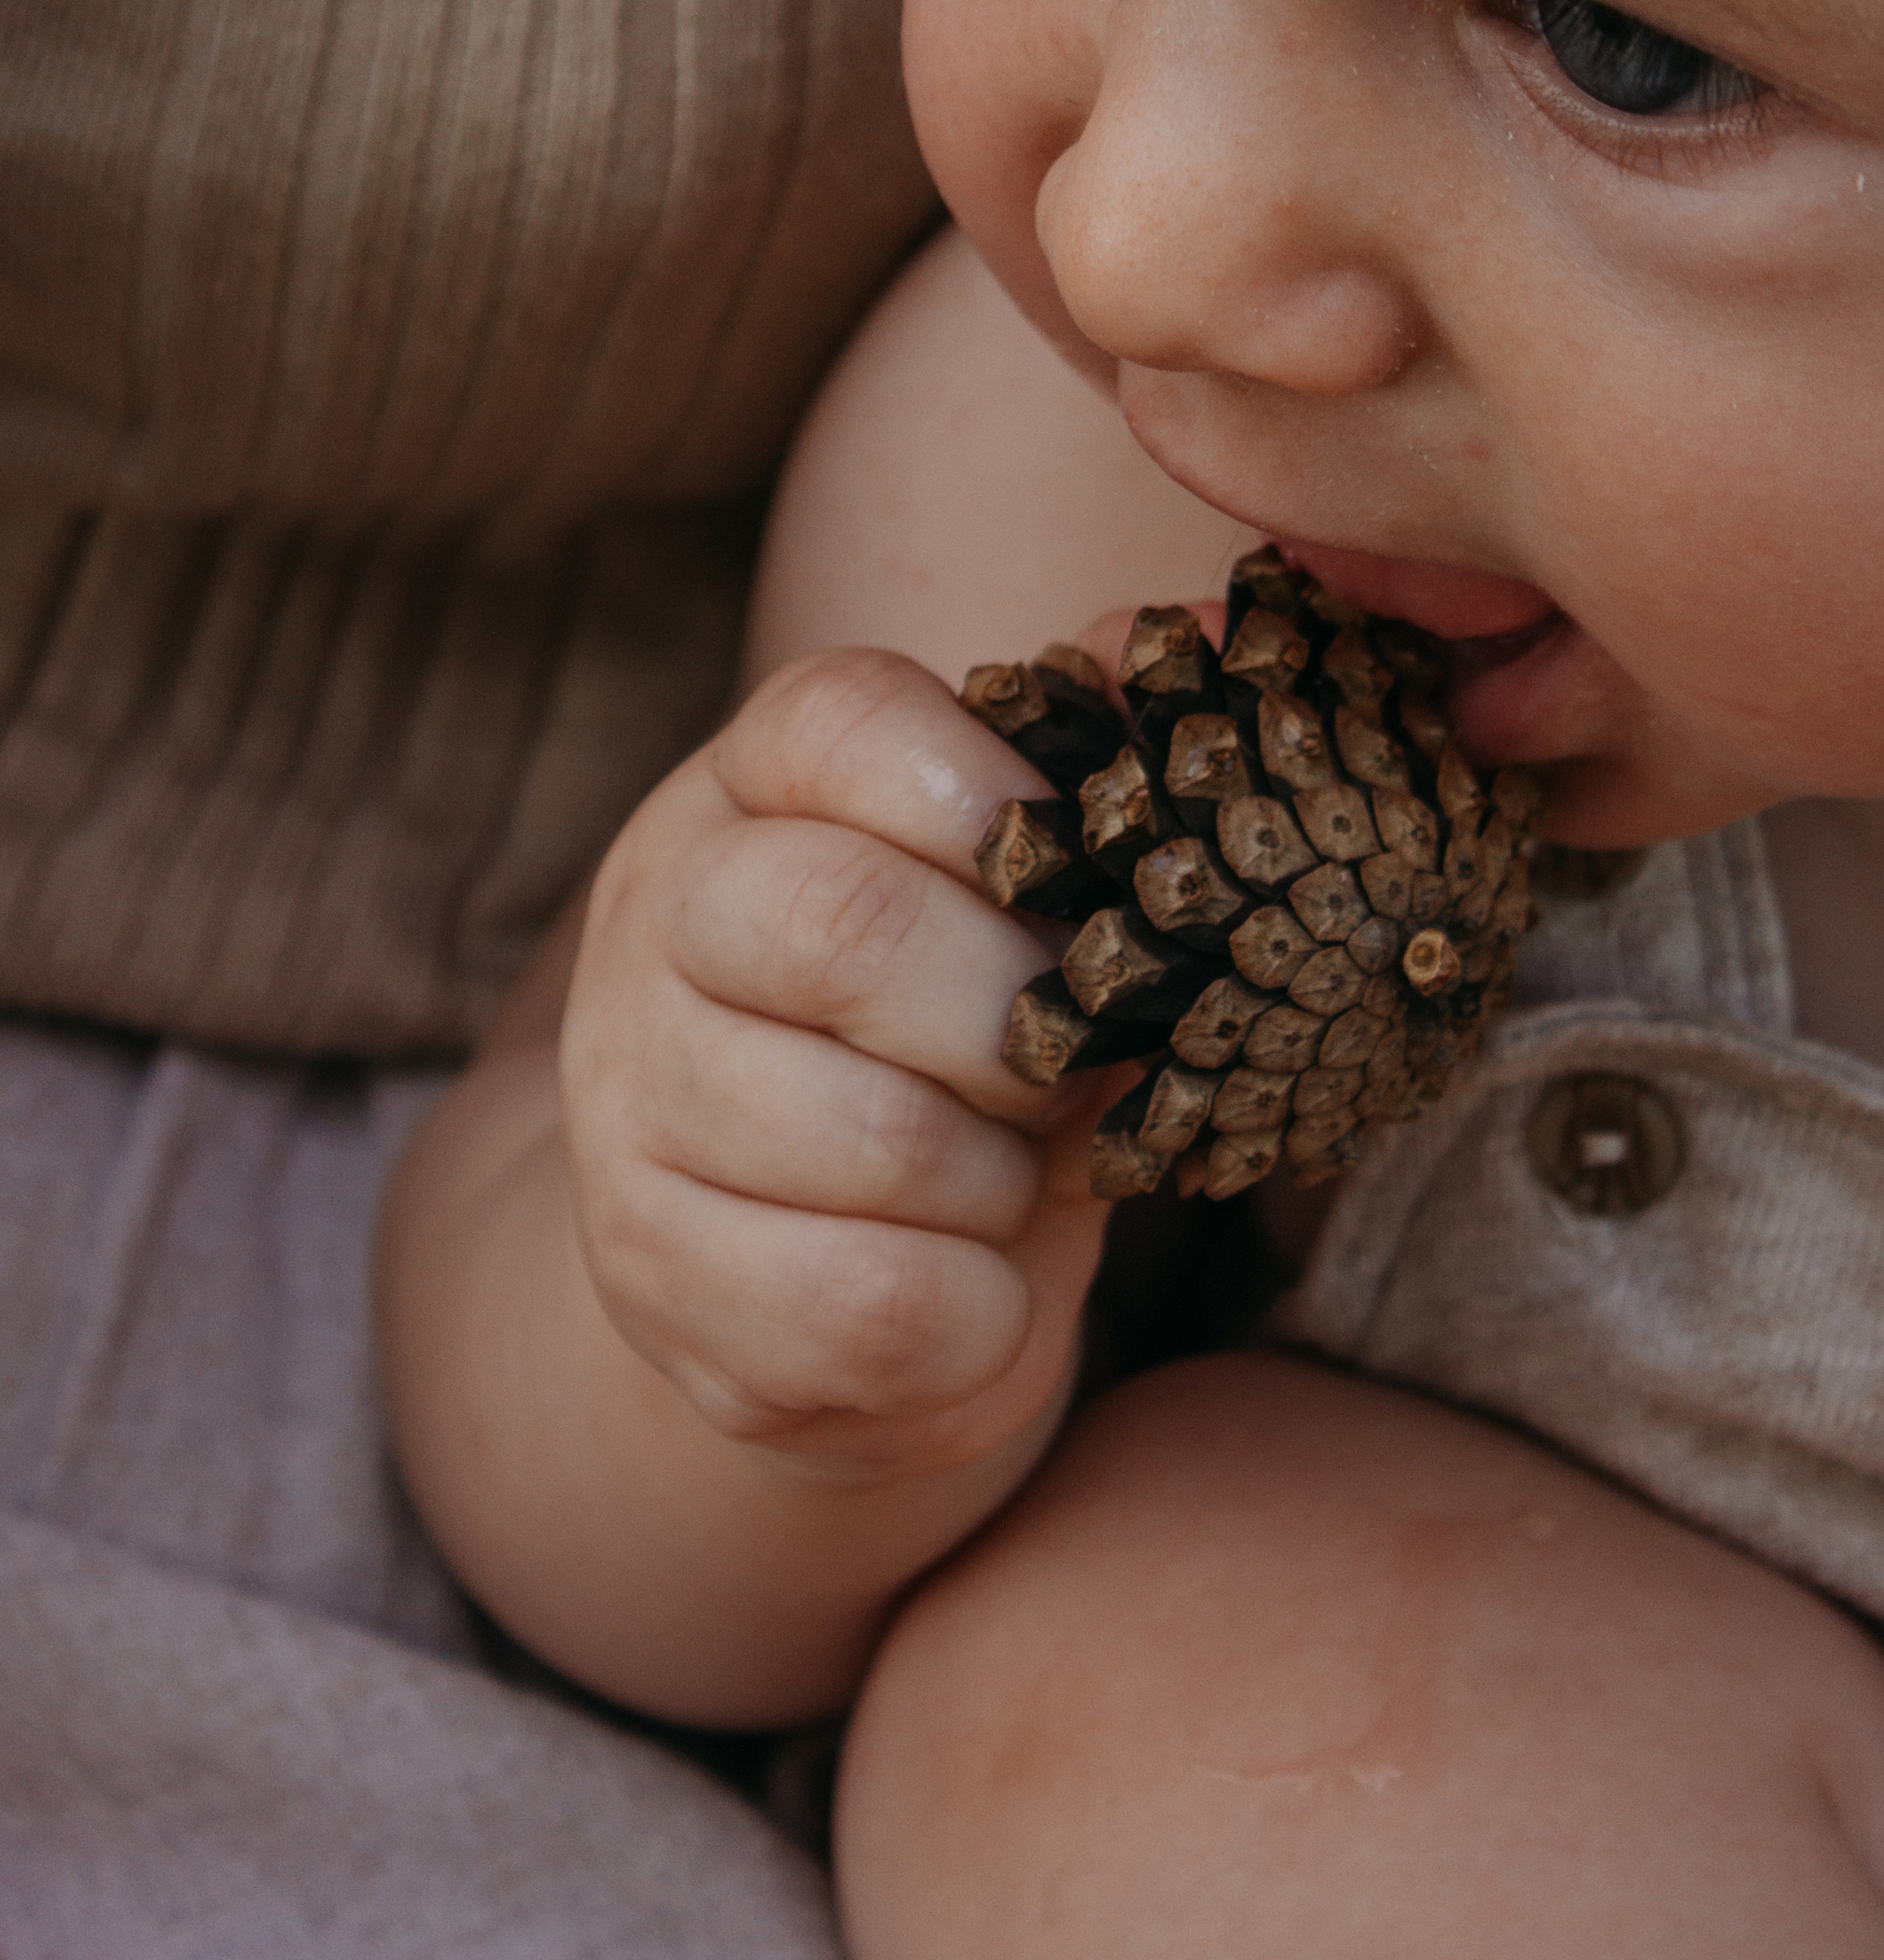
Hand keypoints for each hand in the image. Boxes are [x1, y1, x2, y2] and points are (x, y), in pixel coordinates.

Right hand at [559, 649, 1111, 1484]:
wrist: (795, 1252)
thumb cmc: (957, 1030)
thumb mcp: (1025, 892)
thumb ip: (1100, 762)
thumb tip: (1178, 642)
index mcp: (757, 779)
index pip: (846, 717)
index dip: (995, 796)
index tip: (1082, 883)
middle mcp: (660, 910)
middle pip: (846, 922)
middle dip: (1019, 1018)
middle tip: (1074, 1067)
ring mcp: (630, 1096)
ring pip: (874, 1138)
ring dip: (1007, 1182)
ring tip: (1014, 1178)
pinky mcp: (647, 1273)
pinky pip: (864, 1308)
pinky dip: (978, 1317)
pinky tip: (977, 1287)